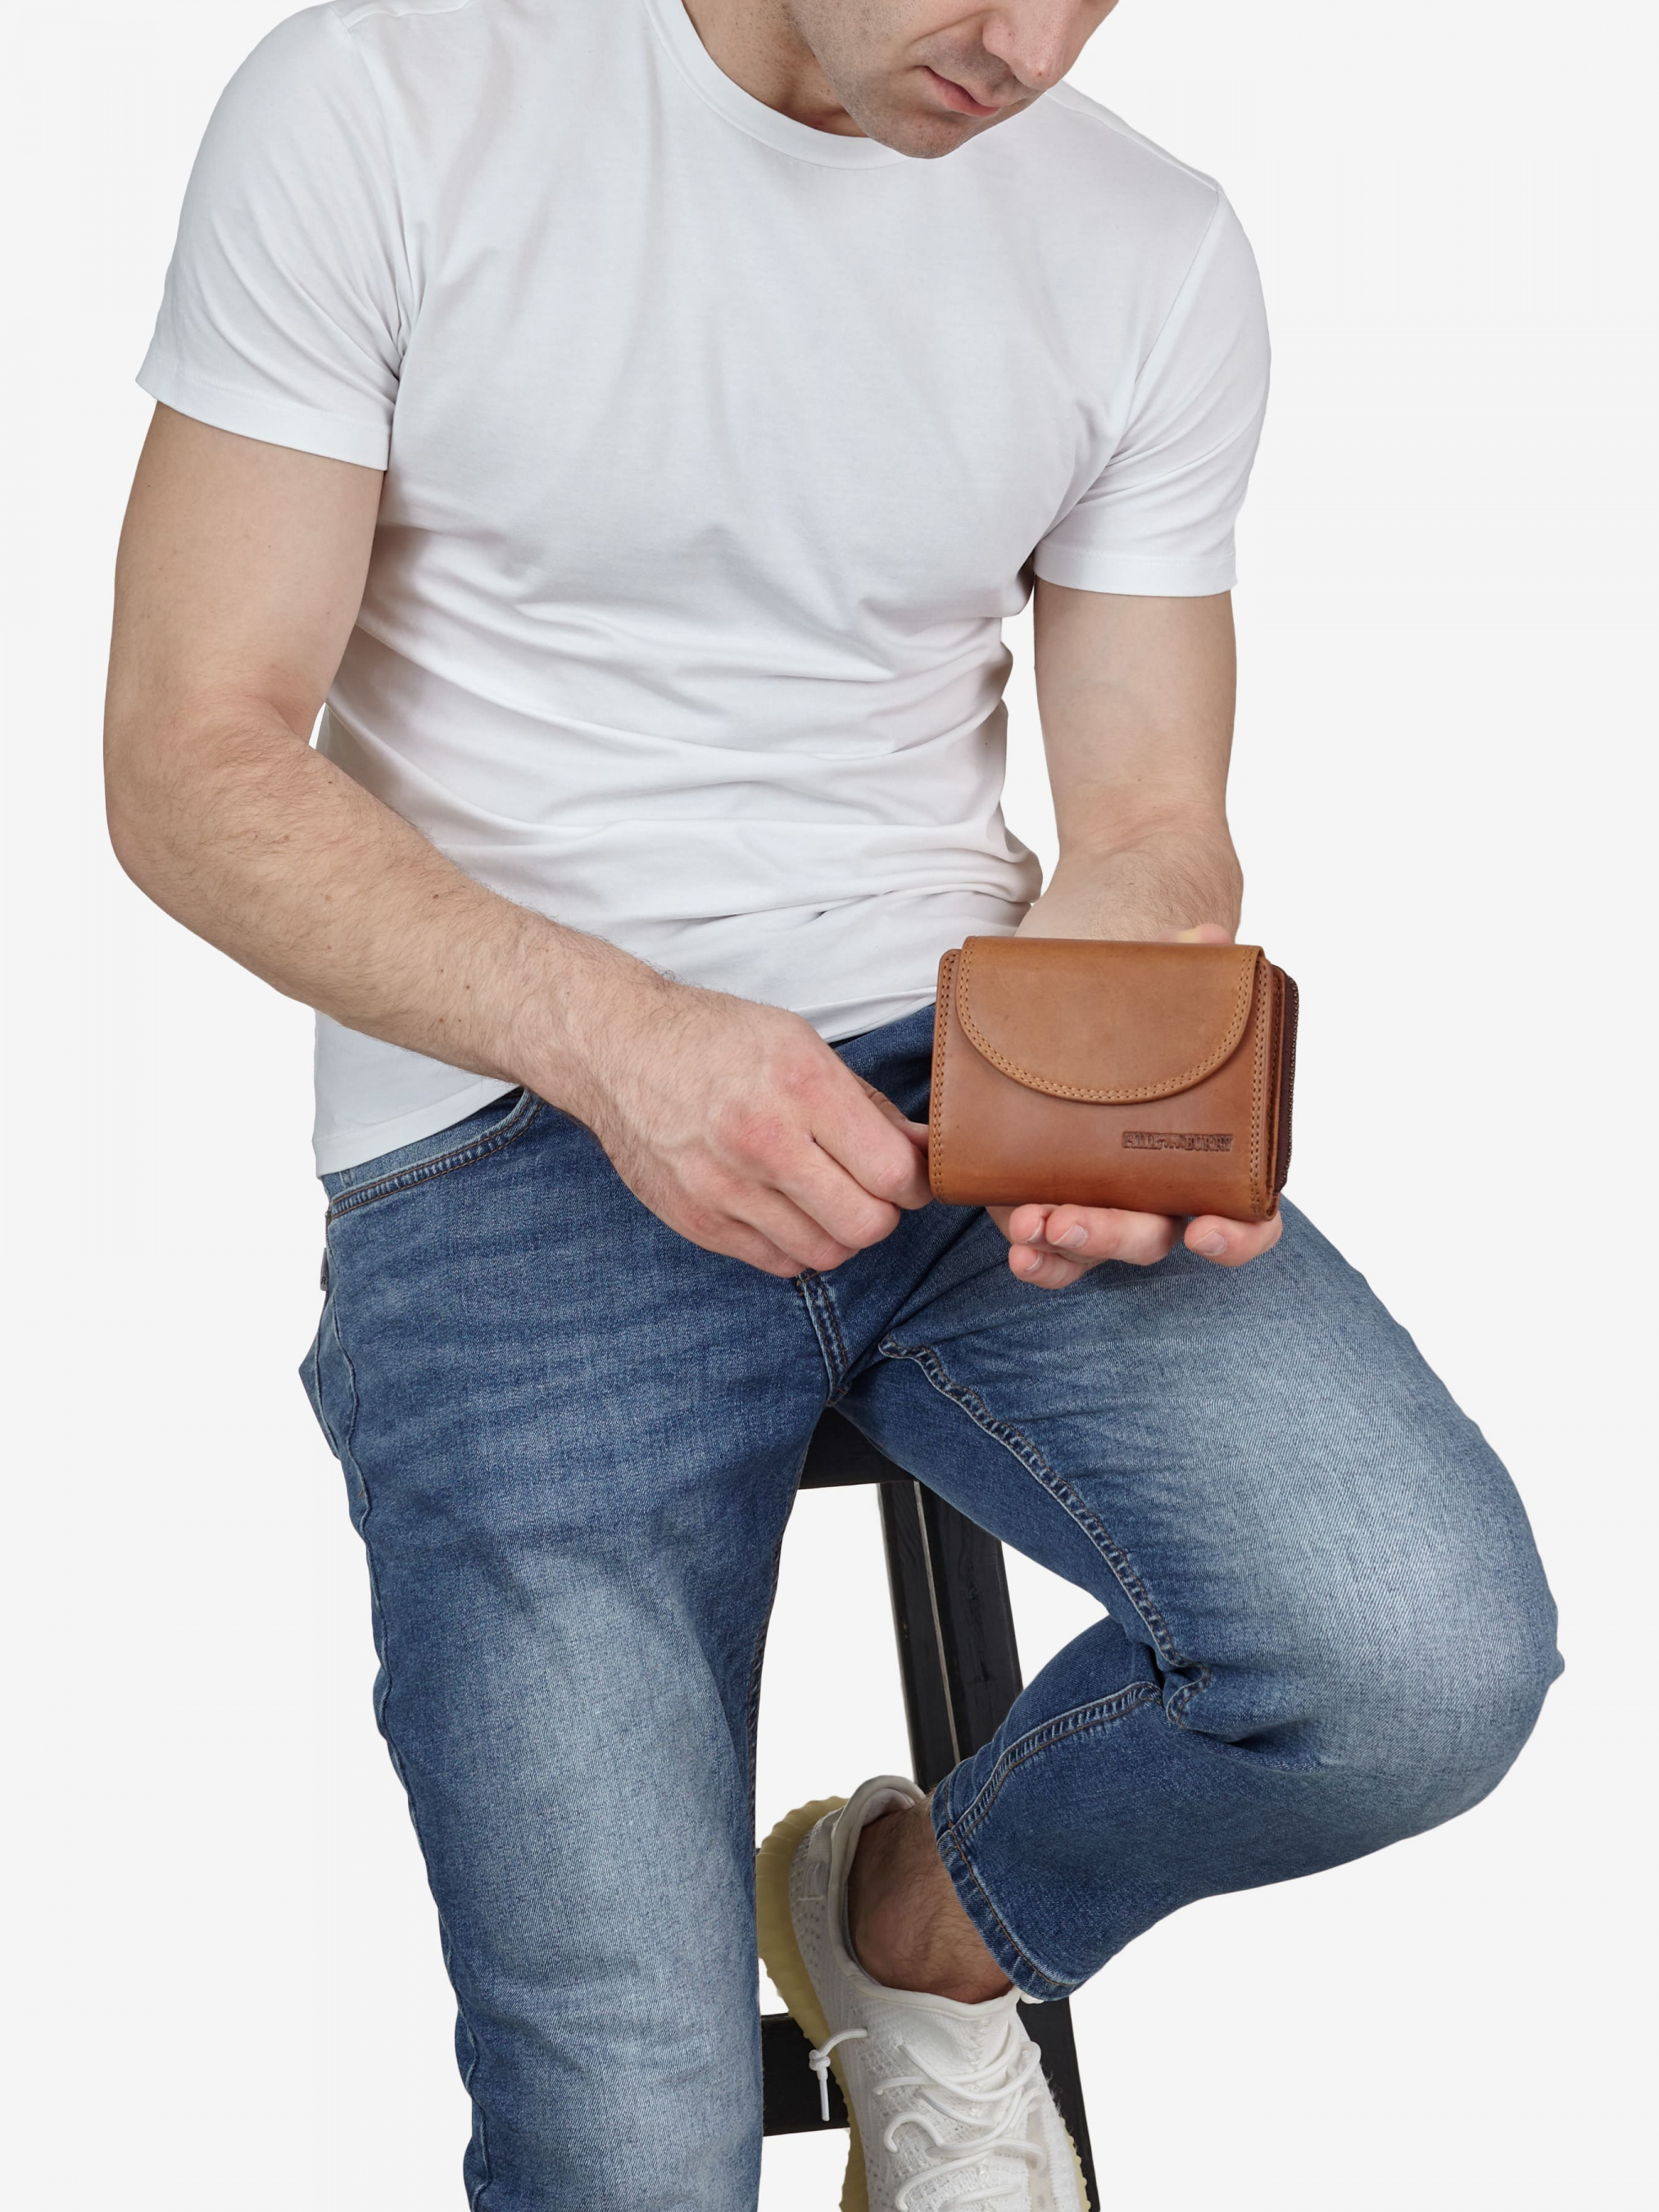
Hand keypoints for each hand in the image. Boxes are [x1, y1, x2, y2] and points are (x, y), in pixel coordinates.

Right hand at [557, 973, 930, 1277]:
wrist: (618, 1050)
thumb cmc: (716, 1040)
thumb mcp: (801, 1045)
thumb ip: (867, 1106)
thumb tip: (925, 1150)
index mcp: (800, 1086)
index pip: (891, 1172)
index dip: (915, 1181)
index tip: (908, 1173)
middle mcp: (763, 1142)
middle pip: (866, 1225)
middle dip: (883, 1213)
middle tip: (872, 1190)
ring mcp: (725, 1188)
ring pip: (825, 1253)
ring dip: (841, 1233)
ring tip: (829, 1198)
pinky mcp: (698, 1220)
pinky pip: (777, 1262)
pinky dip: (797, 1245)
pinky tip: (789, 1210)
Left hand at [989, 919, 1281, 1286]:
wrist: (1066, 1010)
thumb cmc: (1131, 1011)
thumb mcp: (1153, 984)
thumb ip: (1180, 964)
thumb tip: (1206, 937)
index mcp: (1210, 1146)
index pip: (1248, 1213)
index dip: (1237, 1236)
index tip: (1203, 1231)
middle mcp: (1162, 1187)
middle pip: (1155, 1235)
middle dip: (1114, 1235)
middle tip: (1070, 1218)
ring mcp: (1106, 1199)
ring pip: (1098, 1248)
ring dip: (1066, 1245)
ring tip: (1030, 1224)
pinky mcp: (1054, 1200)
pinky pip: (1053, 1249)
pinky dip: (1039, 1256)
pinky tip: (1018, 1246)